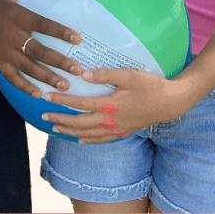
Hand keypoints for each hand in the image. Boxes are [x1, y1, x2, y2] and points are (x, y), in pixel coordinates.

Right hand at [0, 0, 83, 95]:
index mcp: (15, 15)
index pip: (41, 24)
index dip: (59, 32)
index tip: (77, 39)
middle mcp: (10, 35)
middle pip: (37, 51)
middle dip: (58, 61)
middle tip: (77, 69)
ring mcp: (2, 51)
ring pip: (27, 67)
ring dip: (47, 77)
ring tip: (64, 84)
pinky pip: (12, 77)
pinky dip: (25, 86)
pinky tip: (39, 94)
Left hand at [41, 67, 199, 142]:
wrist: (170, 103)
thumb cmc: (151, 86)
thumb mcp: (129, 75)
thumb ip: (106, 74)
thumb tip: (84, 74)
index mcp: (108, 105)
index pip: (78, 103)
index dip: (61, 100)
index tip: (46, 97)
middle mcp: (109, 120)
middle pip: (78, 122)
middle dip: (59, 118)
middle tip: (44, 115)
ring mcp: (116, 129)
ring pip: (87, 134)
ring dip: (69, 130)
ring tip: (55, 128)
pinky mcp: (123, 132)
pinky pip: (100, 139)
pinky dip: (87, 139)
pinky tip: (80, 138)